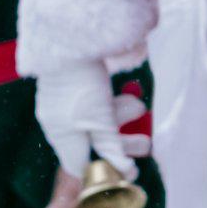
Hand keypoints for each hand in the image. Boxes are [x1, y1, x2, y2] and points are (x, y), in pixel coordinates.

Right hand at [34, 60, 148, 183]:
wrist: (70, 36)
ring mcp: (67, 100)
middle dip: (121, 142)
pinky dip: (114, 100)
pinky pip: (96, 100)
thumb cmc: (82, 84)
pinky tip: (131, 92)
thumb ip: (111, 147)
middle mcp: (60, 120)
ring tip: (140, 108)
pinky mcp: (76, 81)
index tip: (130, 170)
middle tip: (146, 145)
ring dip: (122, 116)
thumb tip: (124, 172)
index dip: (105, 171)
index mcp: (60, 135)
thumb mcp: (99, 120)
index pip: (80, 166)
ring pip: (98, 118)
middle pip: (93, 141)